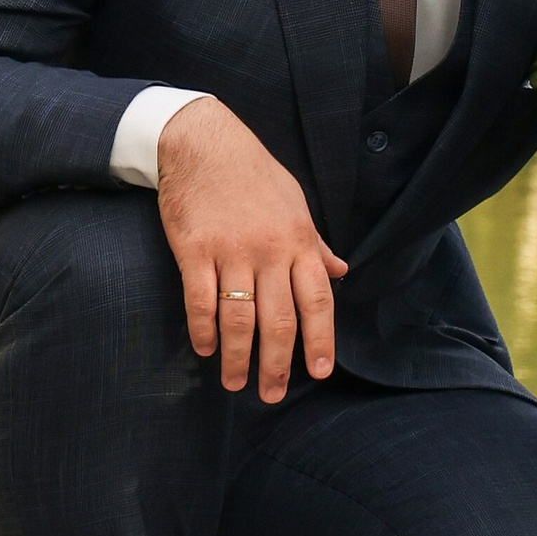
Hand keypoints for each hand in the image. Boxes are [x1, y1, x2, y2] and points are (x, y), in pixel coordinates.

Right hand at [157, 98, 346, 400]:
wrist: (203, 141)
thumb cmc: (253, 173)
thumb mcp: (295, 202)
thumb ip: (316, 243)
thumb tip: (341, 272)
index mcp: (299, 240)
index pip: (317, 300)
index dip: (320, 340)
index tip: (320, 372)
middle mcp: (270, 250)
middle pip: (279, 319)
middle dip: (278, 364)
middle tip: (271, 394)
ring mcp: (231, 251)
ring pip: (239, 318)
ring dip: (237, 357)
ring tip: (235, 383)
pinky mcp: (194, 250)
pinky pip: (201, 301)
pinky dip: (204, 330)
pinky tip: (205, 349)